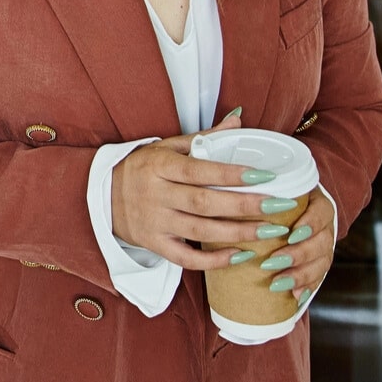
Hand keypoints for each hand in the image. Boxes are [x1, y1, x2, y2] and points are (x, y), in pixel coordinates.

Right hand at [109, 109, 286, 269]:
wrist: (102, 196)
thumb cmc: (141, 168)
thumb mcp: (166, 147)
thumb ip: (203, 138)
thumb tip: (238, 121)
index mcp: (159, 167)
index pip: (200, 171)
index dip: (232, 174)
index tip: (265, 176)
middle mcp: (155, 195)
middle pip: (204, 203)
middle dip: (245, 206)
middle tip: (279, 206)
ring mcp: (154, 222)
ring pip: (200, 231)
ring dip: (238, 232)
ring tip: (272, 231)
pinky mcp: (154, 244)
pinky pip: (186, 257)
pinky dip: (213, 260)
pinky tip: (241, 255)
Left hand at [253, 188, 335, 301]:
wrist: (284, 209)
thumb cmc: (274, 198)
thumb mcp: (271, 191)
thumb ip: (262, 194)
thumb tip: (238, 196)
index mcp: (316, 203)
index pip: (321, 213)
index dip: (310, 224)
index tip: (292, 234)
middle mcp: (324, 225)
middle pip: (322, 242)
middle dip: (299, 254)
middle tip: (274, 262)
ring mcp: (324, 245)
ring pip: (323, 262)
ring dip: (302, 275)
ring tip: (280, 283)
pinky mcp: (319, 262)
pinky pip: (319, 276)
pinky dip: (308, 286)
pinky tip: (296, 295)